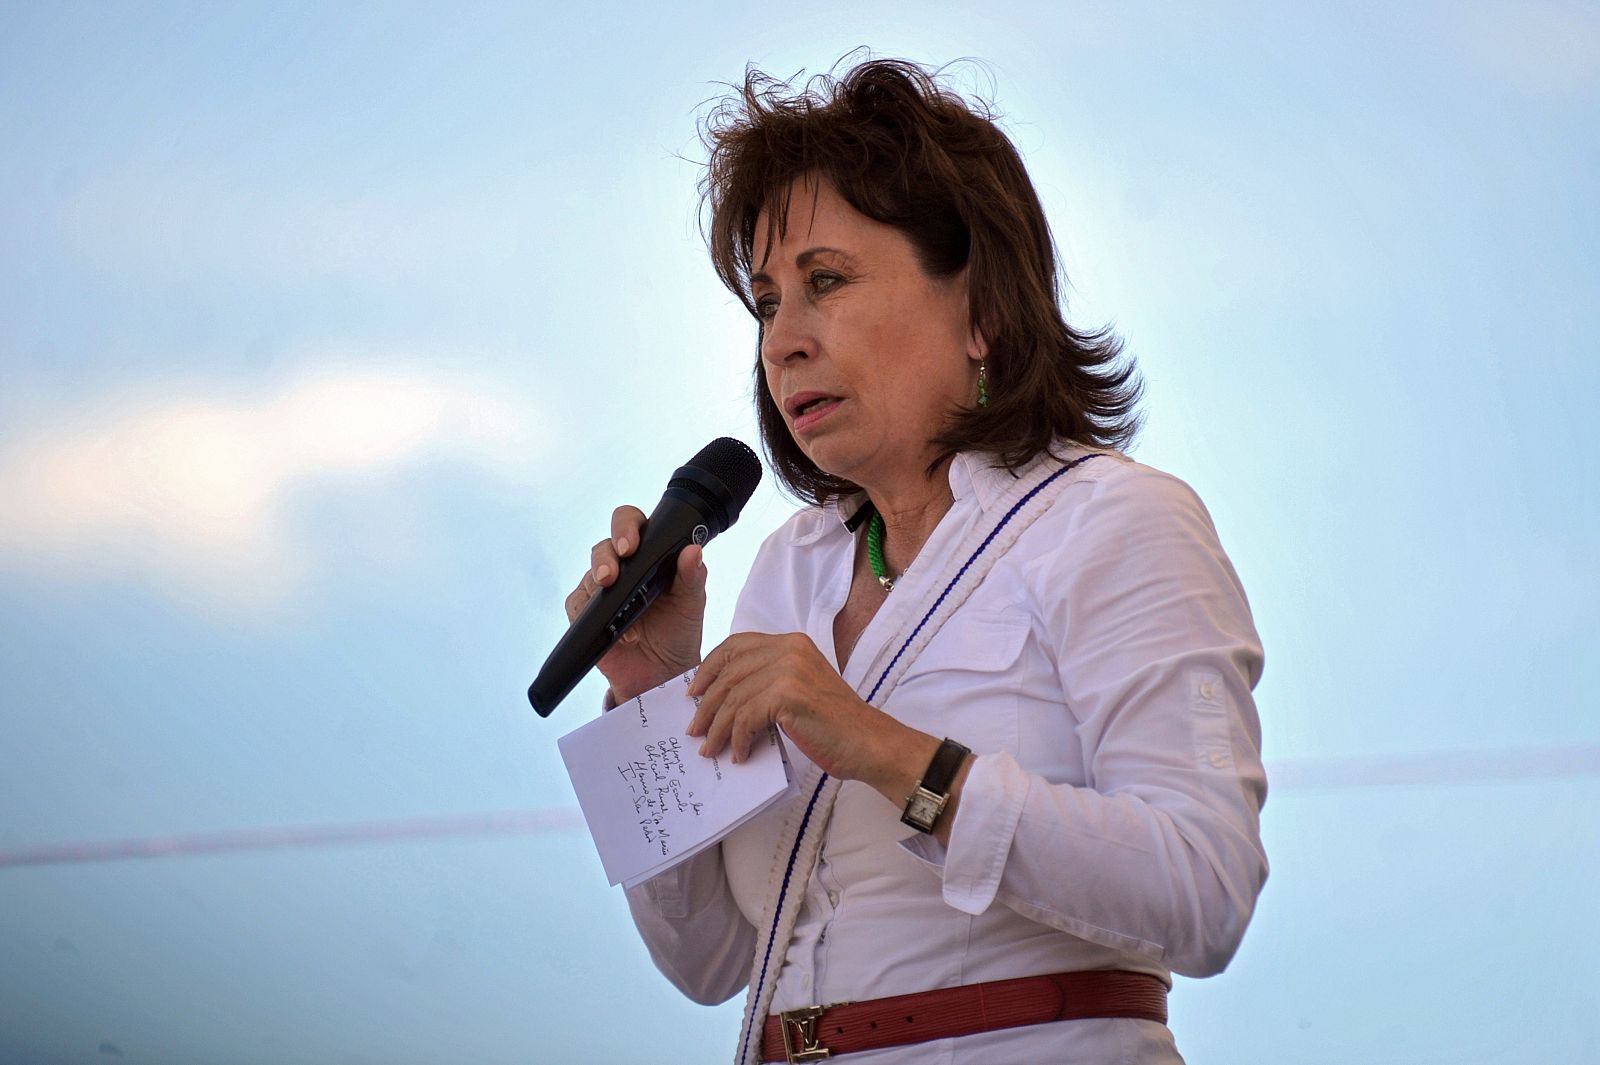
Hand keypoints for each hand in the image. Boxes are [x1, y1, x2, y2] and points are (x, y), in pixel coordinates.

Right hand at [565, 505, 707, 702]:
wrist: (662, 675)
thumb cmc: (678, 632)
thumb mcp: (691, 604)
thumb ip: (692, 577)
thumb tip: (693, 550)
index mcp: (648, 556)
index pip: (631, 525)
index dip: (626, 526)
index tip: (631, 543)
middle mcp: (623, 569)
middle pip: (603, 547)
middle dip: (606, 555)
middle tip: (614, 569)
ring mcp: (602, 591)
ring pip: (589, 573)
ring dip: (598, 580)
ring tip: (615, 598)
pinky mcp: (586, 614)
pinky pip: (576, 602)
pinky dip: (588, 608)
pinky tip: (608, 622)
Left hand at [686, 633, 934, 799]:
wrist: (870, 743)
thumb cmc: (835, 725)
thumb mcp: (798, 691)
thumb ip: (767, 684)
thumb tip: (722, 701)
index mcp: (791, 643)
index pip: (736, 645)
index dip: (709, 667)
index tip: (694, 692)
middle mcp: (789, 649)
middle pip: (729, 671)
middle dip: (706, 703)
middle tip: (696, 729)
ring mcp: (789, 670)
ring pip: (733, 697)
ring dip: (718, 727)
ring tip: (711, 749)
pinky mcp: (789, 695)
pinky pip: (746, 717)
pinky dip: (738, 739)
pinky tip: (740, 755)